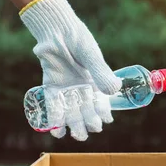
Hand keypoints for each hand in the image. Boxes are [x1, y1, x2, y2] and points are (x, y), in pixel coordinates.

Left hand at [20, 0, 120, 140]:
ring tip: (74, 135)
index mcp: (95, 83)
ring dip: (72, 125)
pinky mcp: (51, 88)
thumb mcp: (91, 56)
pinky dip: (54, 118)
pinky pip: (52, 106)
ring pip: (70, 112)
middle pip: (85, 112)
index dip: (103, 113)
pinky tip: (55, 130)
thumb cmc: (77, 39)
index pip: (101, 102)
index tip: (106, 120)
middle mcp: (81, 89)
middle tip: (90, 131)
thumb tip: (114, 90)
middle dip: (88, 123)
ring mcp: (65, 90)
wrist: (56, 30)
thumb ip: (101, 72)